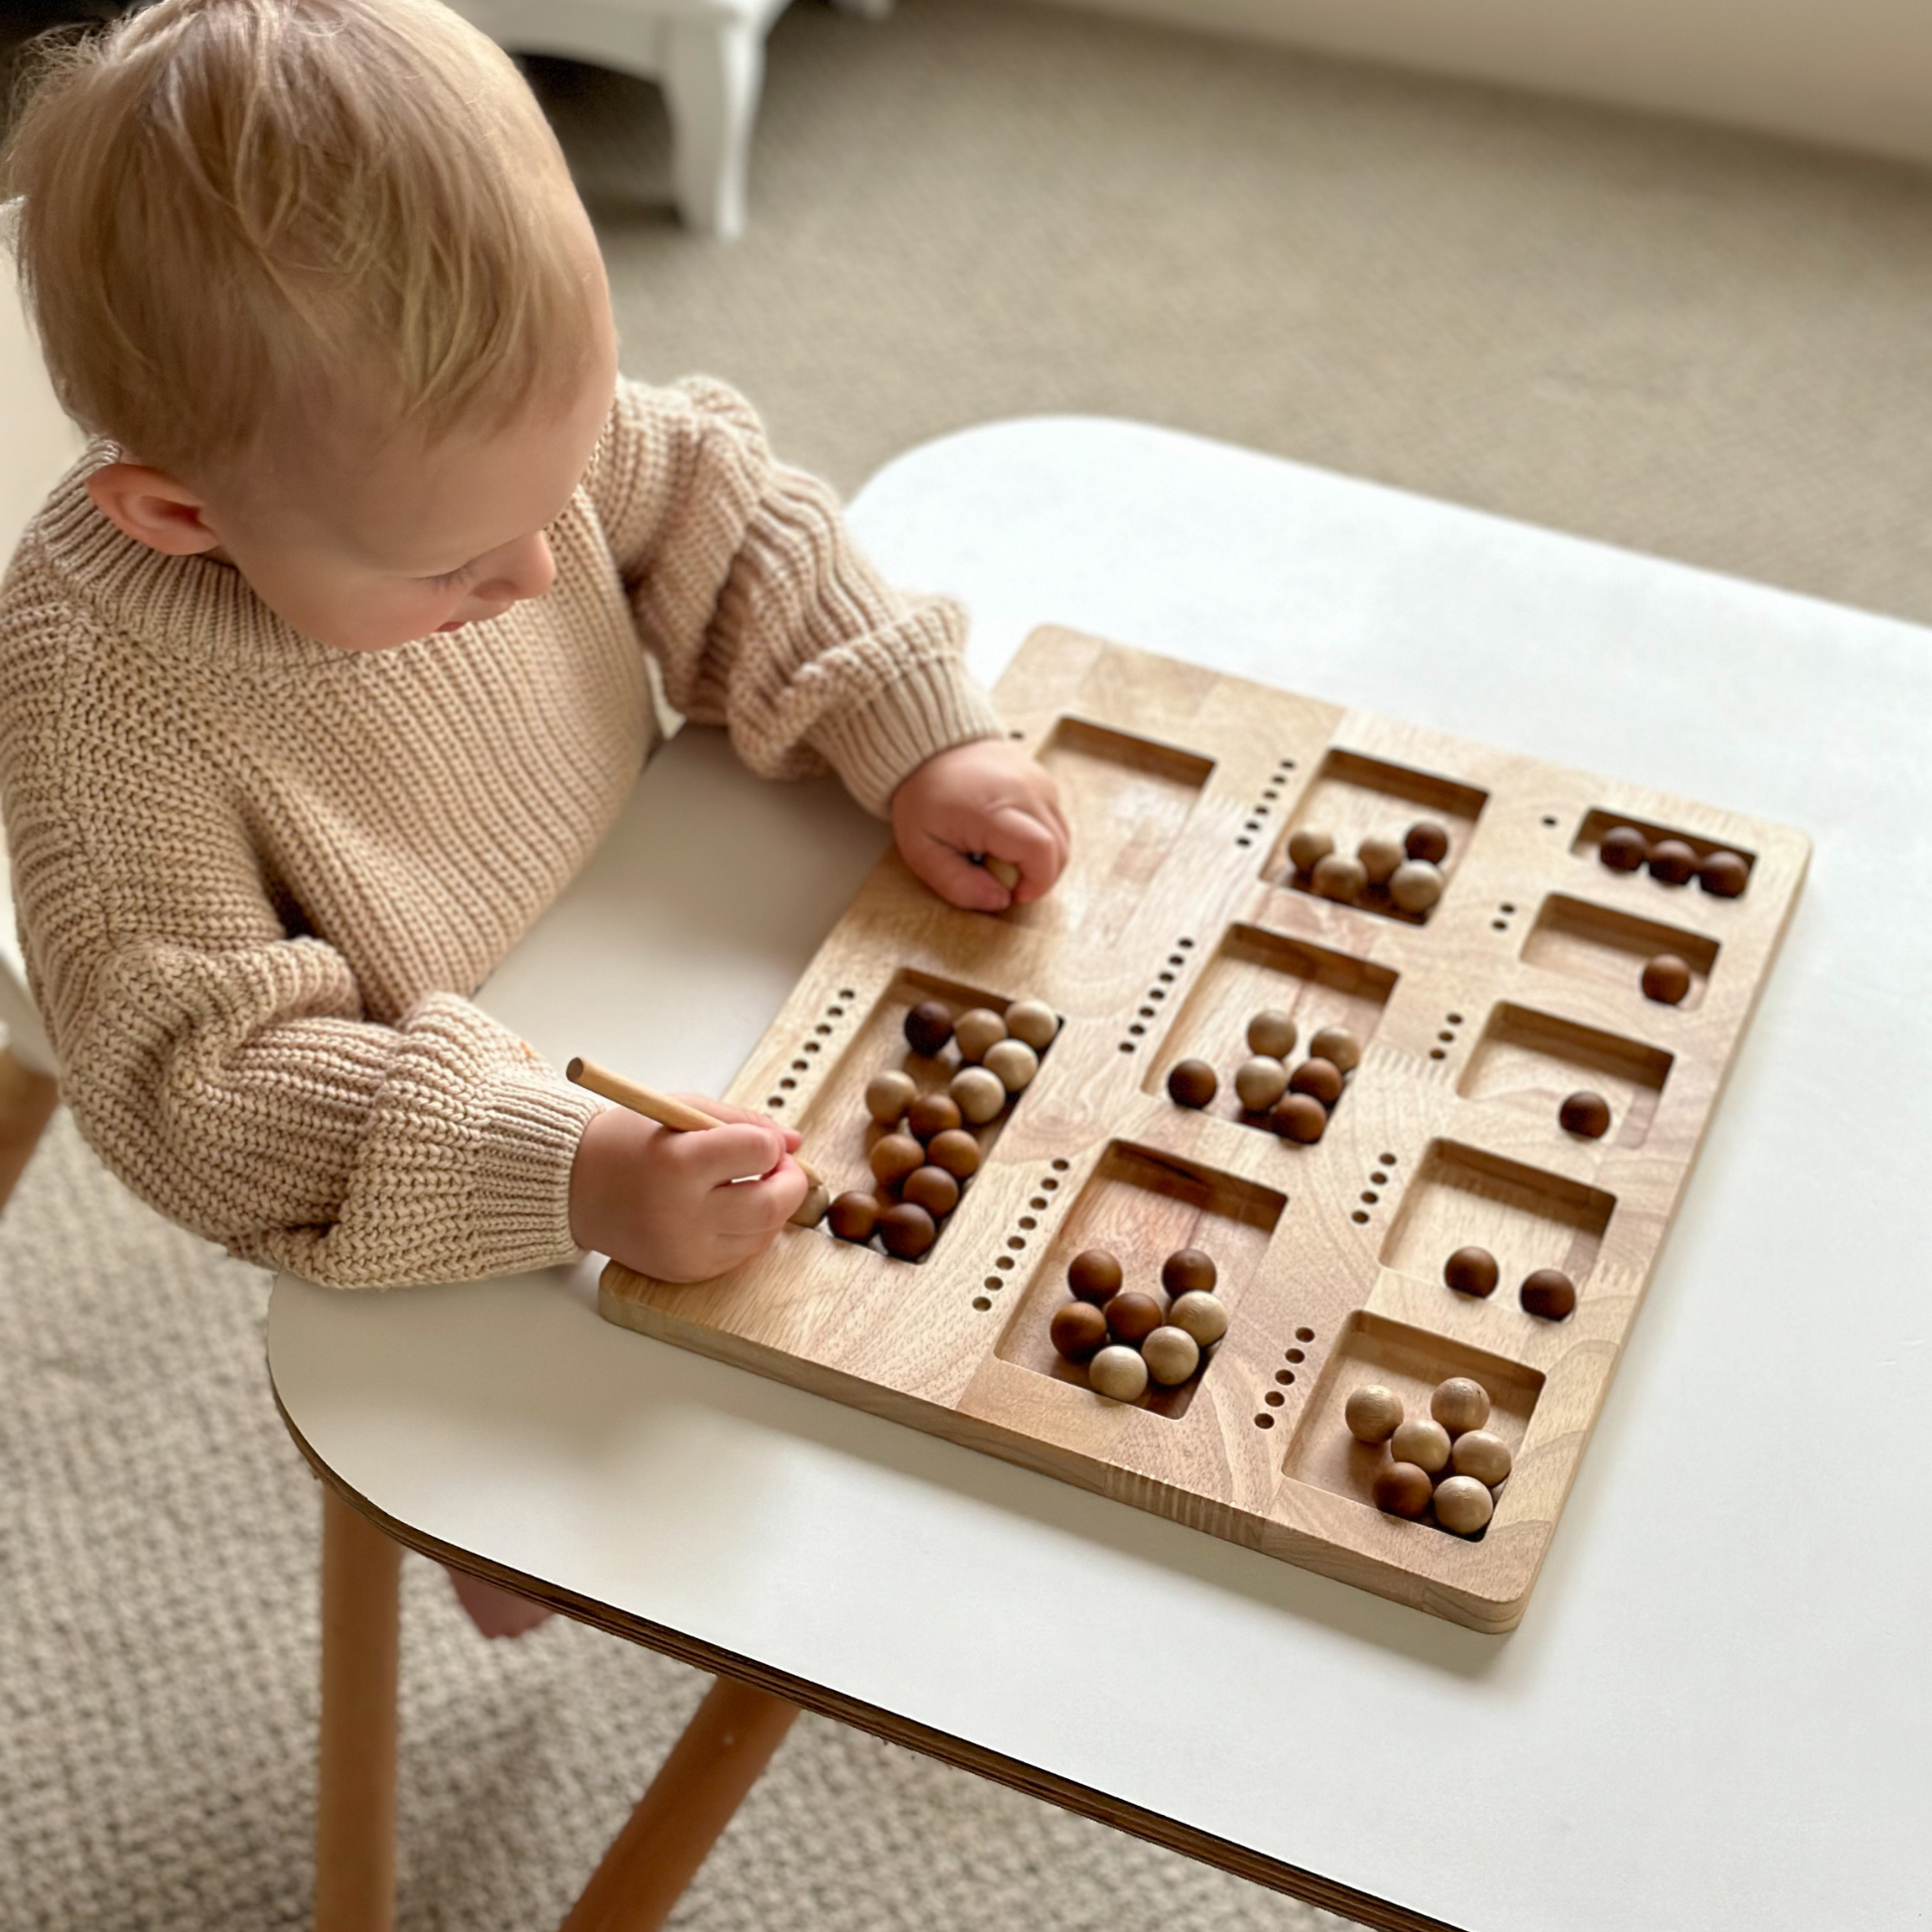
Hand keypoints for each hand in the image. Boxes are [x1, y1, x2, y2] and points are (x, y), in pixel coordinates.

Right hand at [567, 1096, 807, 1281]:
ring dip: (771, 1207)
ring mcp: (684, 1250)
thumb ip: (743, 1123)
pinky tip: (728, 1210)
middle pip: (772, 1205)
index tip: (761, 1141)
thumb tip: (794, 1141)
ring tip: (748, 1185)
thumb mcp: (681, 1111)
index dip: (769, 1144)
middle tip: (778, 1167)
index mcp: (678, 1164)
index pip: (758, 1152)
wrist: (572, 1187)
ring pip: (763, 1234)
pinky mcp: (685, 1271)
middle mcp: (682, 1214)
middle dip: (789, 1182)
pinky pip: (741, 1255)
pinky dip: (748, 1231)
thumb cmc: (627, 1143)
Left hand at [890, 739, 1070, 911]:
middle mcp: (1026, 791)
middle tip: (1001, 876)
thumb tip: (1000, 901)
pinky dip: (1040, 840)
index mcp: (993, 808)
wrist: (932, 749)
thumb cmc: (925, 799)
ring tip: (1001, 854)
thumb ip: (958, 885)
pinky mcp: (1045, 782)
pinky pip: (1055, 823)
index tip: (1013, 894)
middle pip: (1059, 850)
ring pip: (1062, 838)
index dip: (1036, 883)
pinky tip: (1009, 836)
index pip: (1041, 851)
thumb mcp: (923, 852)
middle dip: (1038, 877)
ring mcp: (1040, 783)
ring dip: (1039, 860)